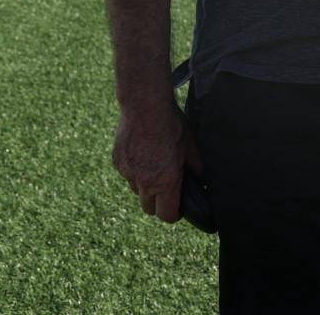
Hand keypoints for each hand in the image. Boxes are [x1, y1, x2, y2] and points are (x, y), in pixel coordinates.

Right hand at [112, 102, 198, 222]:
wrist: (144, 105)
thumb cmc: (172, 124)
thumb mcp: (191, 146)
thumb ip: (197, 169)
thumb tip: (202, 182)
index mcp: (165, 181)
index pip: (166, 215)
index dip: (173, 214)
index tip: (178, 207)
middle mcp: (144, 182)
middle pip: (149, 208)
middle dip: (158, 203)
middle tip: (167, 187)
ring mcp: (128, 173)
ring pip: (137, 190)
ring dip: (145, 185)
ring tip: (155, 164)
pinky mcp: (117, 162)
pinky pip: (127, 174)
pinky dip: (134, 170)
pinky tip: (142, 151)